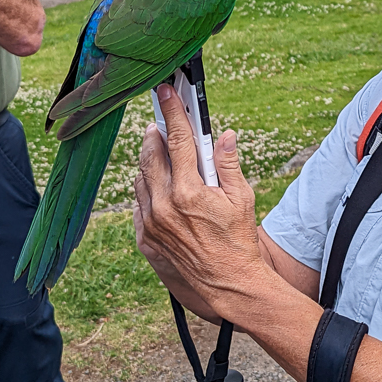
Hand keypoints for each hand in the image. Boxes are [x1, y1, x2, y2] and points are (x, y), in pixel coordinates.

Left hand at [134, 84, 266, 322]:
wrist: (228, 288)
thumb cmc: (239, 242)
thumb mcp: (242, 199)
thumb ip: (228, 163)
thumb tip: (223, 135)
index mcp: (189, 191)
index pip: (178, 140)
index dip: (173, 112)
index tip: (167, 93)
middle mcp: (164, 206)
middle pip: (151, 155)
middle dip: (156, 134)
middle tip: (161, 123)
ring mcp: (151, 224)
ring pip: (141, 179)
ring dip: (150, 161)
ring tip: (161, 152)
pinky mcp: (145, 240)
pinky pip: (139, 204)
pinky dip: (147, 189)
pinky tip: (158, 185)